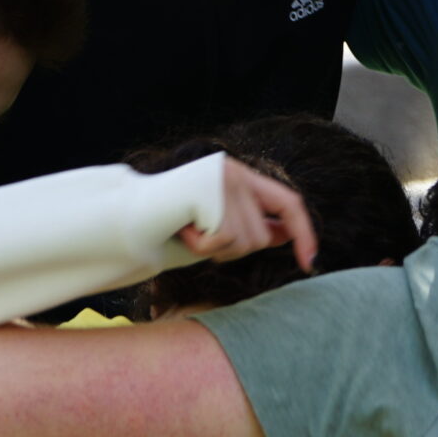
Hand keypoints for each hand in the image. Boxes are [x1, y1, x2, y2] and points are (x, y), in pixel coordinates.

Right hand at [179, 160, 318, 272]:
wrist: (128, 214)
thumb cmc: (171, 224)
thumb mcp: (219, 227)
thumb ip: (252, 226)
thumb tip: (286, 235)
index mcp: (242, 177)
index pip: (289, 203)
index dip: (304, 233)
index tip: (310, 263)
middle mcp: (237, 173)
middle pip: (262, 236)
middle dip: (233, 251)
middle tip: (200, 236)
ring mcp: (223, 179)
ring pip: (244, 242)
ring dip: (214, 249)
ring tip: (188, 230)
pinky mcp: (209, 189)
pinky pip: (223, 238)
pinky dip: (202, 245)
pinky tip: (183, 229)